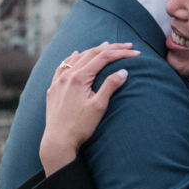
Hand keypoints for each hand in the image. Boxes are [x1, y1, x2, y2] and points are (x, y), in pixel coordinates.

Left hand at [40, 42, 139, 175]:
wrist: (58, 141)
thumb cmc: (80, 127)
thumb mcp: (99, 107)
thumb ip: (110, 86)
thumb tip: (123, 71)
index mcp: (79, 78)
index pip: (103, 58)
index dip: (120, 53)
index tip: (135, 53)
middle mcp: (67, 76)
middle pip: (91, 54)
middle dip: (111, 48)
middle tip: (127, 46)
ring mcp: (58, 81)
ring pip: (77, 58)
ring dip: (92, 51)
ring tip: (106, 46)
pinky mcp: (53, 89)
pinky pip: (62, 66)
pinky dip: (72, 58)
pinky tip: (75, 55)